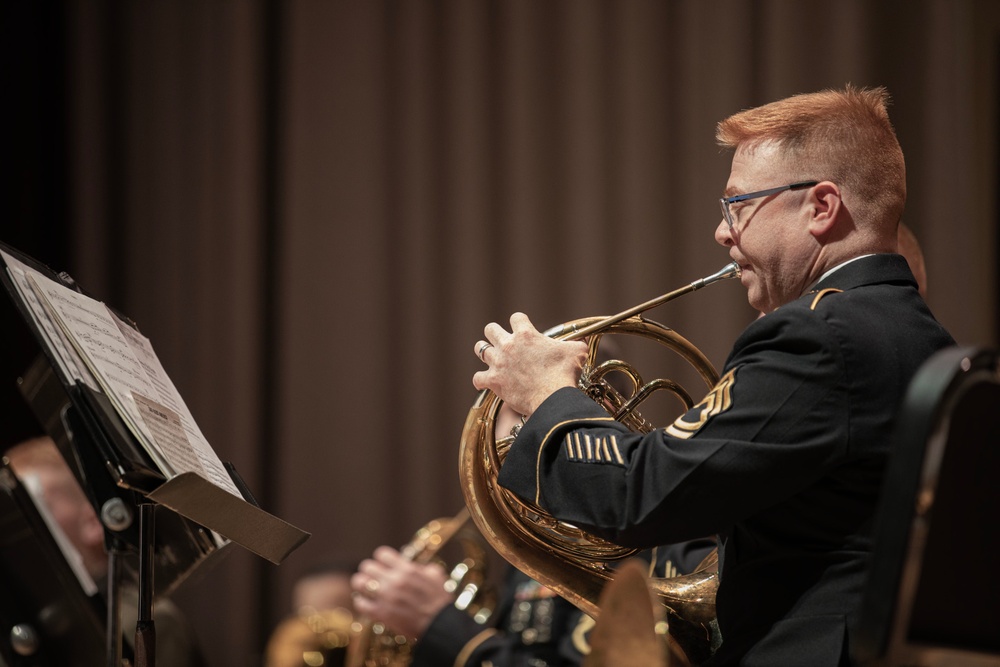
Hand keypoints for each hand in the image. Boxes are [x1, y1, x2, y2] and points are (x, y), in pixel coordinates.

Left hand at [350, 546, 453, 638]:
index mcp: (407, 569)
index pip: (381, 553)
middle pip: (367, 566)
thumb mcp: (437, 577)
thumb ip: (424, 568)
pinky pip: (360, 603)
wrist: (440, 627)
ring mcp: (385, 597)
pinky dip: (361, 602)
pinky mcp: (380, 613)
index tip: (384, 565)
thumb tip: (418, 566)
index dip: (382, 559)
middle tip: (374, 577)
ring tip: (367, 589)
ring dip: (362, 584)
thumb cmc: (440, 602)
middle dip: (370, 571)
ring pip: (359, 581)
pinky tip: (367, 603)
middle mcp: (394, 580)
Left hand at [473, 313, 587, 415]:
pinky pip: (477, 378)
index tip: (523, 329)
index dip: (520, 322)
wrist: (553, 398)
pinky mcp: (494, 381)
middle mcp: (508, 345)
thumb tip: (583, 340)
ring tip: (491, 357)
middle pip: (490, 329)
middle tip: (503, 342)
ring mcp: (498, 362)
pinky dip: (481, 380)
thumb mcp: (576, 352)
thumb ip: (577, 343)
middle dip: (495, 333)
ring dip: (485, 352)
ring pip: (480, 349)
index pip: (516, 317)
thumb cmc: (564, 374)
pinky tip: (486, 381)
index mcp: (526, 334)